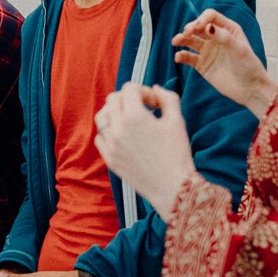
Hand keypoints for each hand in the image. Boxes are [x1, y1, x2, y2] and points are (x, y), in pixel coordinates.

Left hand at [94, 84, 193, 219]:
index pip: (129, 89)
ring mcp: (111, 145)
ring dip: (113, 112)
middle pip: (113, 100)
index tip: (154, 102)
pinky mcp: (109, 159)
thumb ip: (167, 97)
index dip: (143, 91)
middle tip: (143, 108)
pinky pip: (100, 137)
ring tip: (128, 117)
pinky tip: (122, 134)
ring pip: (101, 117)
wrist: (172, 187)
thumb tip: (154, 88)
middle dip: (128, 99)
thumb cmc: (177, 153)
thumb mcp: (177, 120)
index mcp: (135, 116)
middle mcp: (118, 129)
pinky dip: (108, 131)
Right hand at [171, 9, 276, 115]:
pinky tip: (178, 57)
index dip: (202, 19)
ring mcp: (208, 51)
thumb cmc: (249, 67)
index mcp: (227, 29)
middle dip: (190, 28)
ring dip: (182, 39)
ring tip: (176, 41)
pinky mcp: (202, 64)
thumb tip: (207, 27)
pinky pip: (188, 57)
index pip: (211, 16)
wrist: (250, 89)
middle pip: (198, 27)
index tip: (197, 26)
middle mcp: (216, 37)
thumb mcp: (239, 49)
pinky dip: (181, 55)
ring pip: (190, 40)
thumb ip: (223, 37)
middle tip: (186, 33)